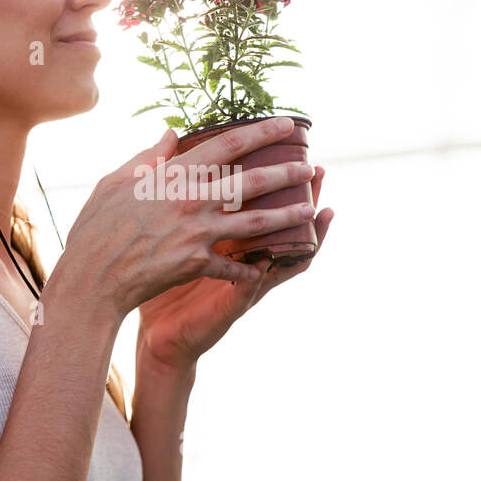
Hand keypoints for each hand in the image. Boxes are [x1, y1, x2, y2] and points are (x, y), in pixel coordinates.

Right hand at [54, 117, 314, 319]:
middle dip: (285, 172)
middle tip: (309, 167)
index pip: (228, 144)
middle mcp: (192, 201)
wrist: (91, 277)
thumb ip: (149, 157)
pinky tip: (263, 267)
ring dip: (286, 216)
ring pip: (255, 223)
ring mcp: (197, 234)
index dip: (261, 131)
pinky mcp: (196, 265)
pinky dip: (248, 268)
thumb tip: (172, 134)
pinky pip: (232, 266)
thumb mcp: (116, 181)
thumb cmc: (96, 227)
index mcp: (174, 175)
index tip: (286, 125)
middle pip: (252, 182)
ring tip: (307, 210)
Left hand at [136, 163, 332, 370]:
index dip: (279, 177)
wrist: (161, 332)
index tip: (294, 148)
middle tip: (319, 172)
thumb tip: (174, 148)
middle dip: (305, 197)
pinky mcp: (229, 307)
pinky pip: (246, 292)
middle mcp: (250, 259)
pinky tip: (265, 266)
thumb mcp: (179, 239)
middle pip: (285, 225)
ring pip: (283, 260)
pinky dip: (256, 280)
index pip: (264, 202)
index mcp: (237, 238)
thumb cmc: (168, 281)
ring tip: (319, 214)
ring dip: (303, 238)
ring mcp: (245, 284)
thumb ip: (184, 202)